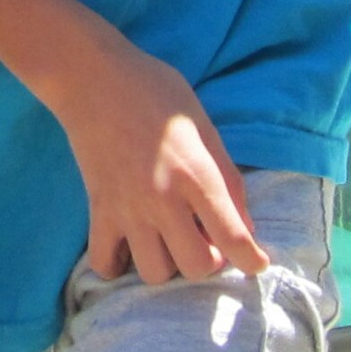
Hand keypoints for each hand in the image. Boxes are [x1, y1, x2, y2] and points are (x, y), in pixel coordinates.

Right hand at [52, 32, 267, 283]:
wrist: (93, 78)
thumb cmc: (155, 92)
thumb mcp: (204, 124)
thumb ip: (227, 176)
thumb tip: (246, 225)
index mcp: (196, 173)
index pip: (231, 235)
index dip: (251, 259)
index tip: (257, 263)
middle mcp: (163, 198)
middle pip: (195, 266)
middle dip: (209, 261)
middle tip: (205, 239)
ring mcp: (127, 209)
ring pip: (154, 274)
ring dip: (168, 265)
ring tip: (169, 242)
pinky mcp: (97, 211)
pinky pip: (105, 264)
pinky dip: (119, 265)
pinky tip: (130, 246)